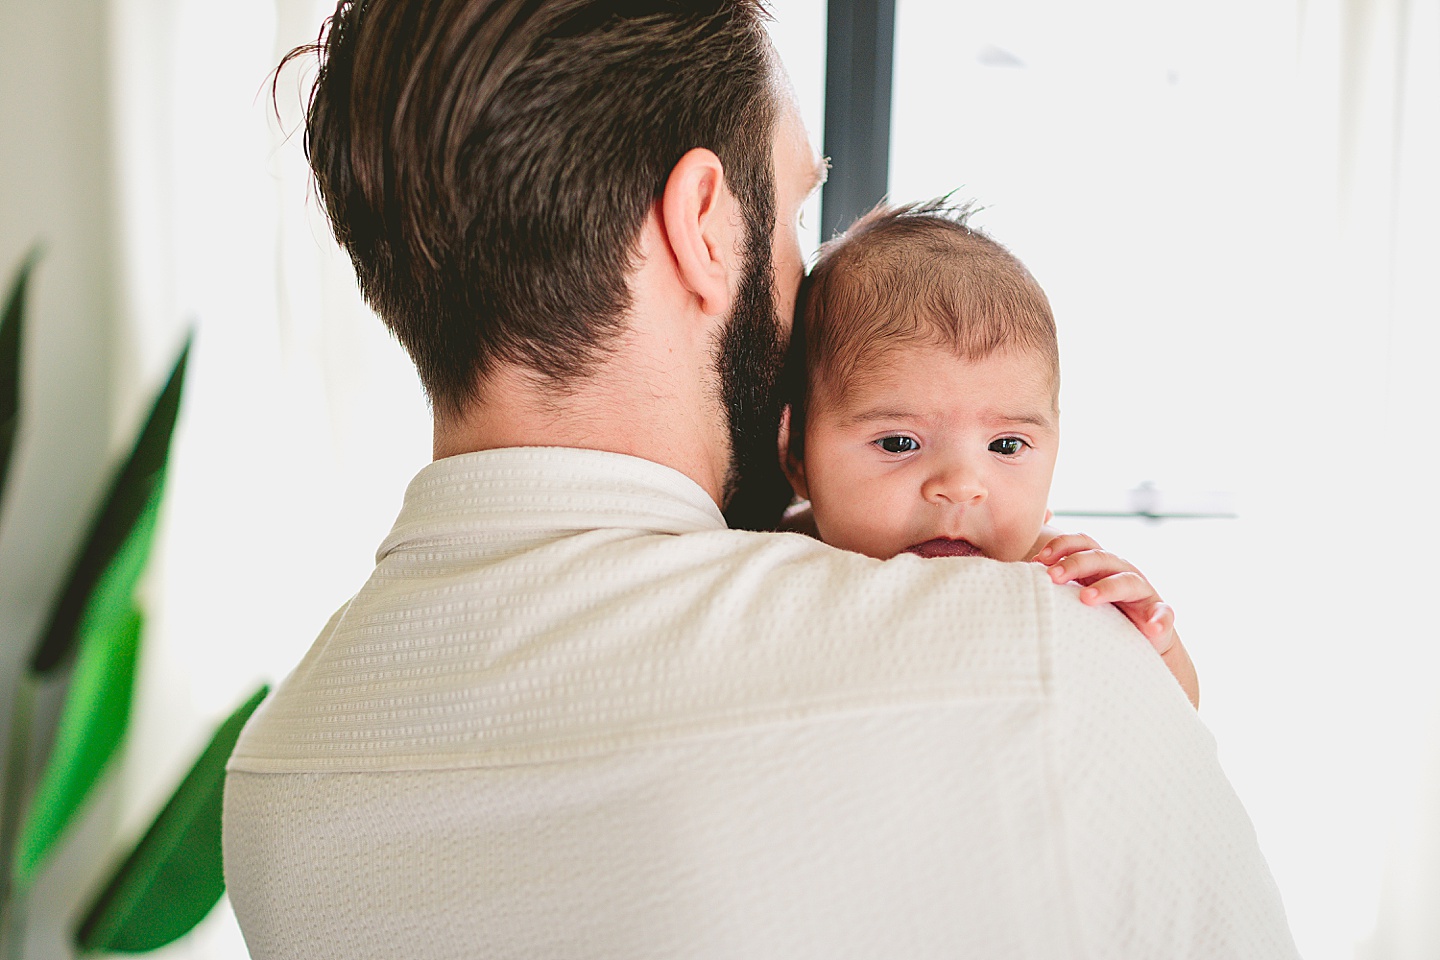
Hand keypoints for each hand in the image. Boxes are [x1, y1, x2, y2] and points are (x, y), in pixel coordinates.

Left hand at [1033, 533, 1198, 708]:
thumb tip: (1016, 566)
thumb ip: (1051, 578)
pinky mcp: (1159, 616)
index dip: (1062, 545)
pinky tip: (1151, 627)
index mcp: (1099, 564)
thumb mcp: (1073, 592)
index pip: (1082, 543)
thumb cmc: (1098, 614)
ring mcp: (1143, 593)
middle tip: (1052, 576)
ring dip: (1107, 587)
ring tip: (1087, 598)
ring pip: (1127, 581)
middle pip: (1100, 558)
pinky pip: (1164, 614)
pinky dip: (1159, 618)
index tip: (1038, 559)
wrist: (1139, 643)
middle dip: (1074, 563)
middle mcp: (1121, 571)